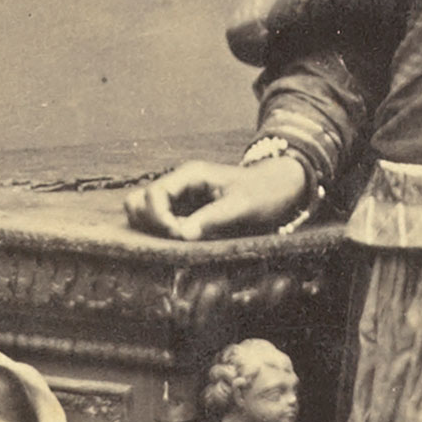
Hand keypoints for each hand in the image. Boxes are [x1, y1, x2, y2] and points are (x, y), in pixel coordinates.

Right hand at [129, 145, 315, 241]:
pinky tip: (183, 246)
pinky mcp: (186, 215)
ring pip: (145, 213)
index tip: (177, 235)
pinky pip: (161, 225)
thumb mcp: (242, 205)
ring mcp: (181, 200)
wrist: (281, 189)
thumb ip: (212, 217)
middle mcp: (180, 185)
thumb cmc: (264, 193)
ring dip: (154, 231)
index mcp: (190, 175)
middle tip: (177, 240)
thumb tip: (181, 234)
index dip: (158, 217)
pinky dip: (163, 236)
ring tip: (178, 244)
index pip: (154, 194)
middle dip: (151, 223)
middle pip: (140, 201)